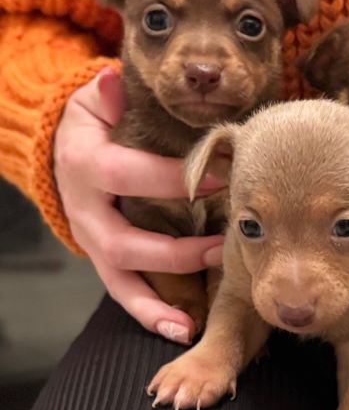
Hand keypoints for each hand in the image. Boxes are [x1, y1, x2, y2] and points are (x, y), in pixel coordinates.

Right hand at [53, 68, 225, 342]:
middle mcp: (85, 209)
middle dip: (174, 248)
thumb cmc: (96, 125)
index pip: (126, 174)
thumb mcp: (94, 103)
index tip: (222, 178)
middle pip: (122, 239)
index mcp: (85, 164)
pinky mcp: (104, 261)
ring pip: (120, 277)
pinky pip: (124, 294)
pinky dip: (150, 315)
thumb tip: (112, 78)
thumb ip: (106, 93)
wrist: (64, 156)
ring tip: (198, 319)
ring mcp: (93, 241)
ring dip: (161, 298)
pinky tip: (182, 330)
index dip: (171, 179)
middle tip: (221, 247)